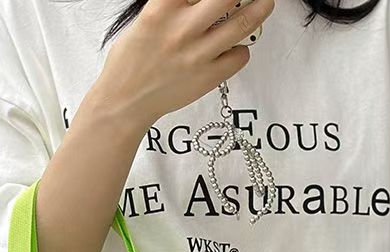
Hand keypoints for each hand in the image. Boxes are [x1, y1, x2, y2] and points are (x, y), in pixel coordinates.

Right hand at [93, 0, 274, 130]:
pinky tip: (233, 48)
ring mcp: (197, 55)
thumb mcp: (145, 21)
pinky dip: (242, 49)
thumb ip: (173, 6)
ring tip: (265, 4)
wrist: (124, 103)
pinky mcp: (207, 78)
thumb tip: (199, 1)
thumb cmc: (130, 63)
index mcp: (161, 10)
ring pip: (243, 23)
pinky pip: (240, 57)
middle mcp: (182, 30)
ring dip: (260, 9)